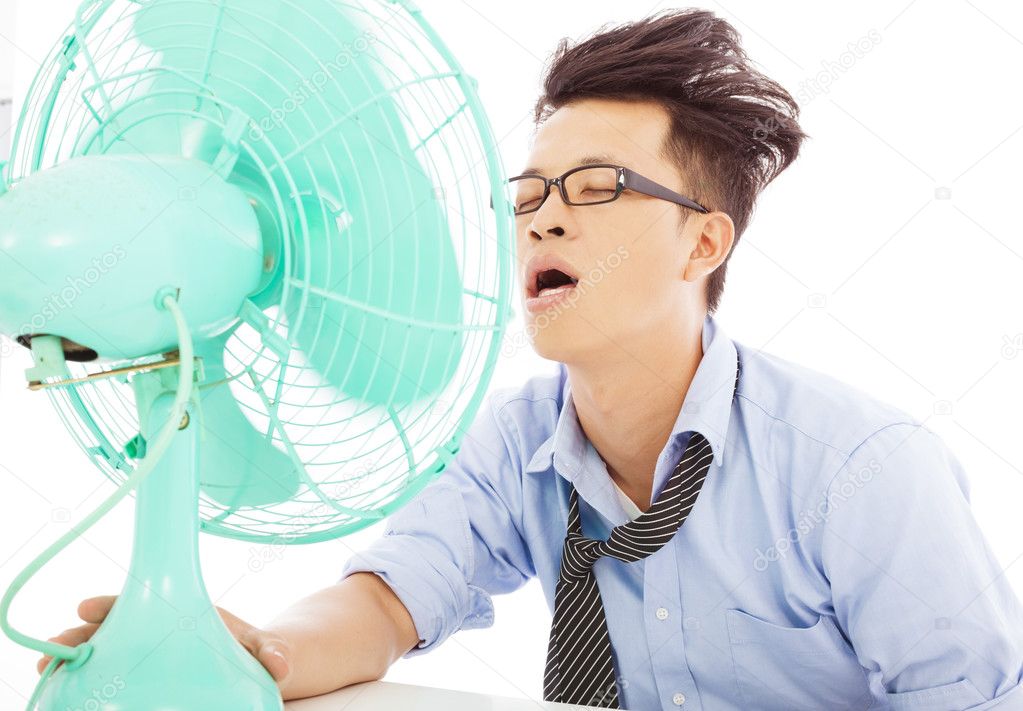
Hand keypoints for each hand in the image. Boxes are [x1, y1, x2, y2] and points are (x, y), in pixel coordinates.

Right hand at [36, 595, 291, 684]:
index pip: (140, 601)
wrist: (255, 666)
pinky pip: (112, 677)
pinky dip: (88, 680)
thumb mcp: (265, 647)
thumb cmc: (254, 649)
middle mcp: (158, 631)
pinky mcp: (145, 681)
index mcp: (181, 613)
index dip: (111, 603)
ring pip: (105, 652)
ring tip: (48, 671)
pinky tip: (67, 692)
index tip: (85, 608)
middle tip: (52, 648)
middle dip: (79, 635)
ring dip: (74, 660)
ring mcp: (148, 656)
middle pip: (112, 628)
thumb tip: (281, 664)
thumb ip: (273, 652)